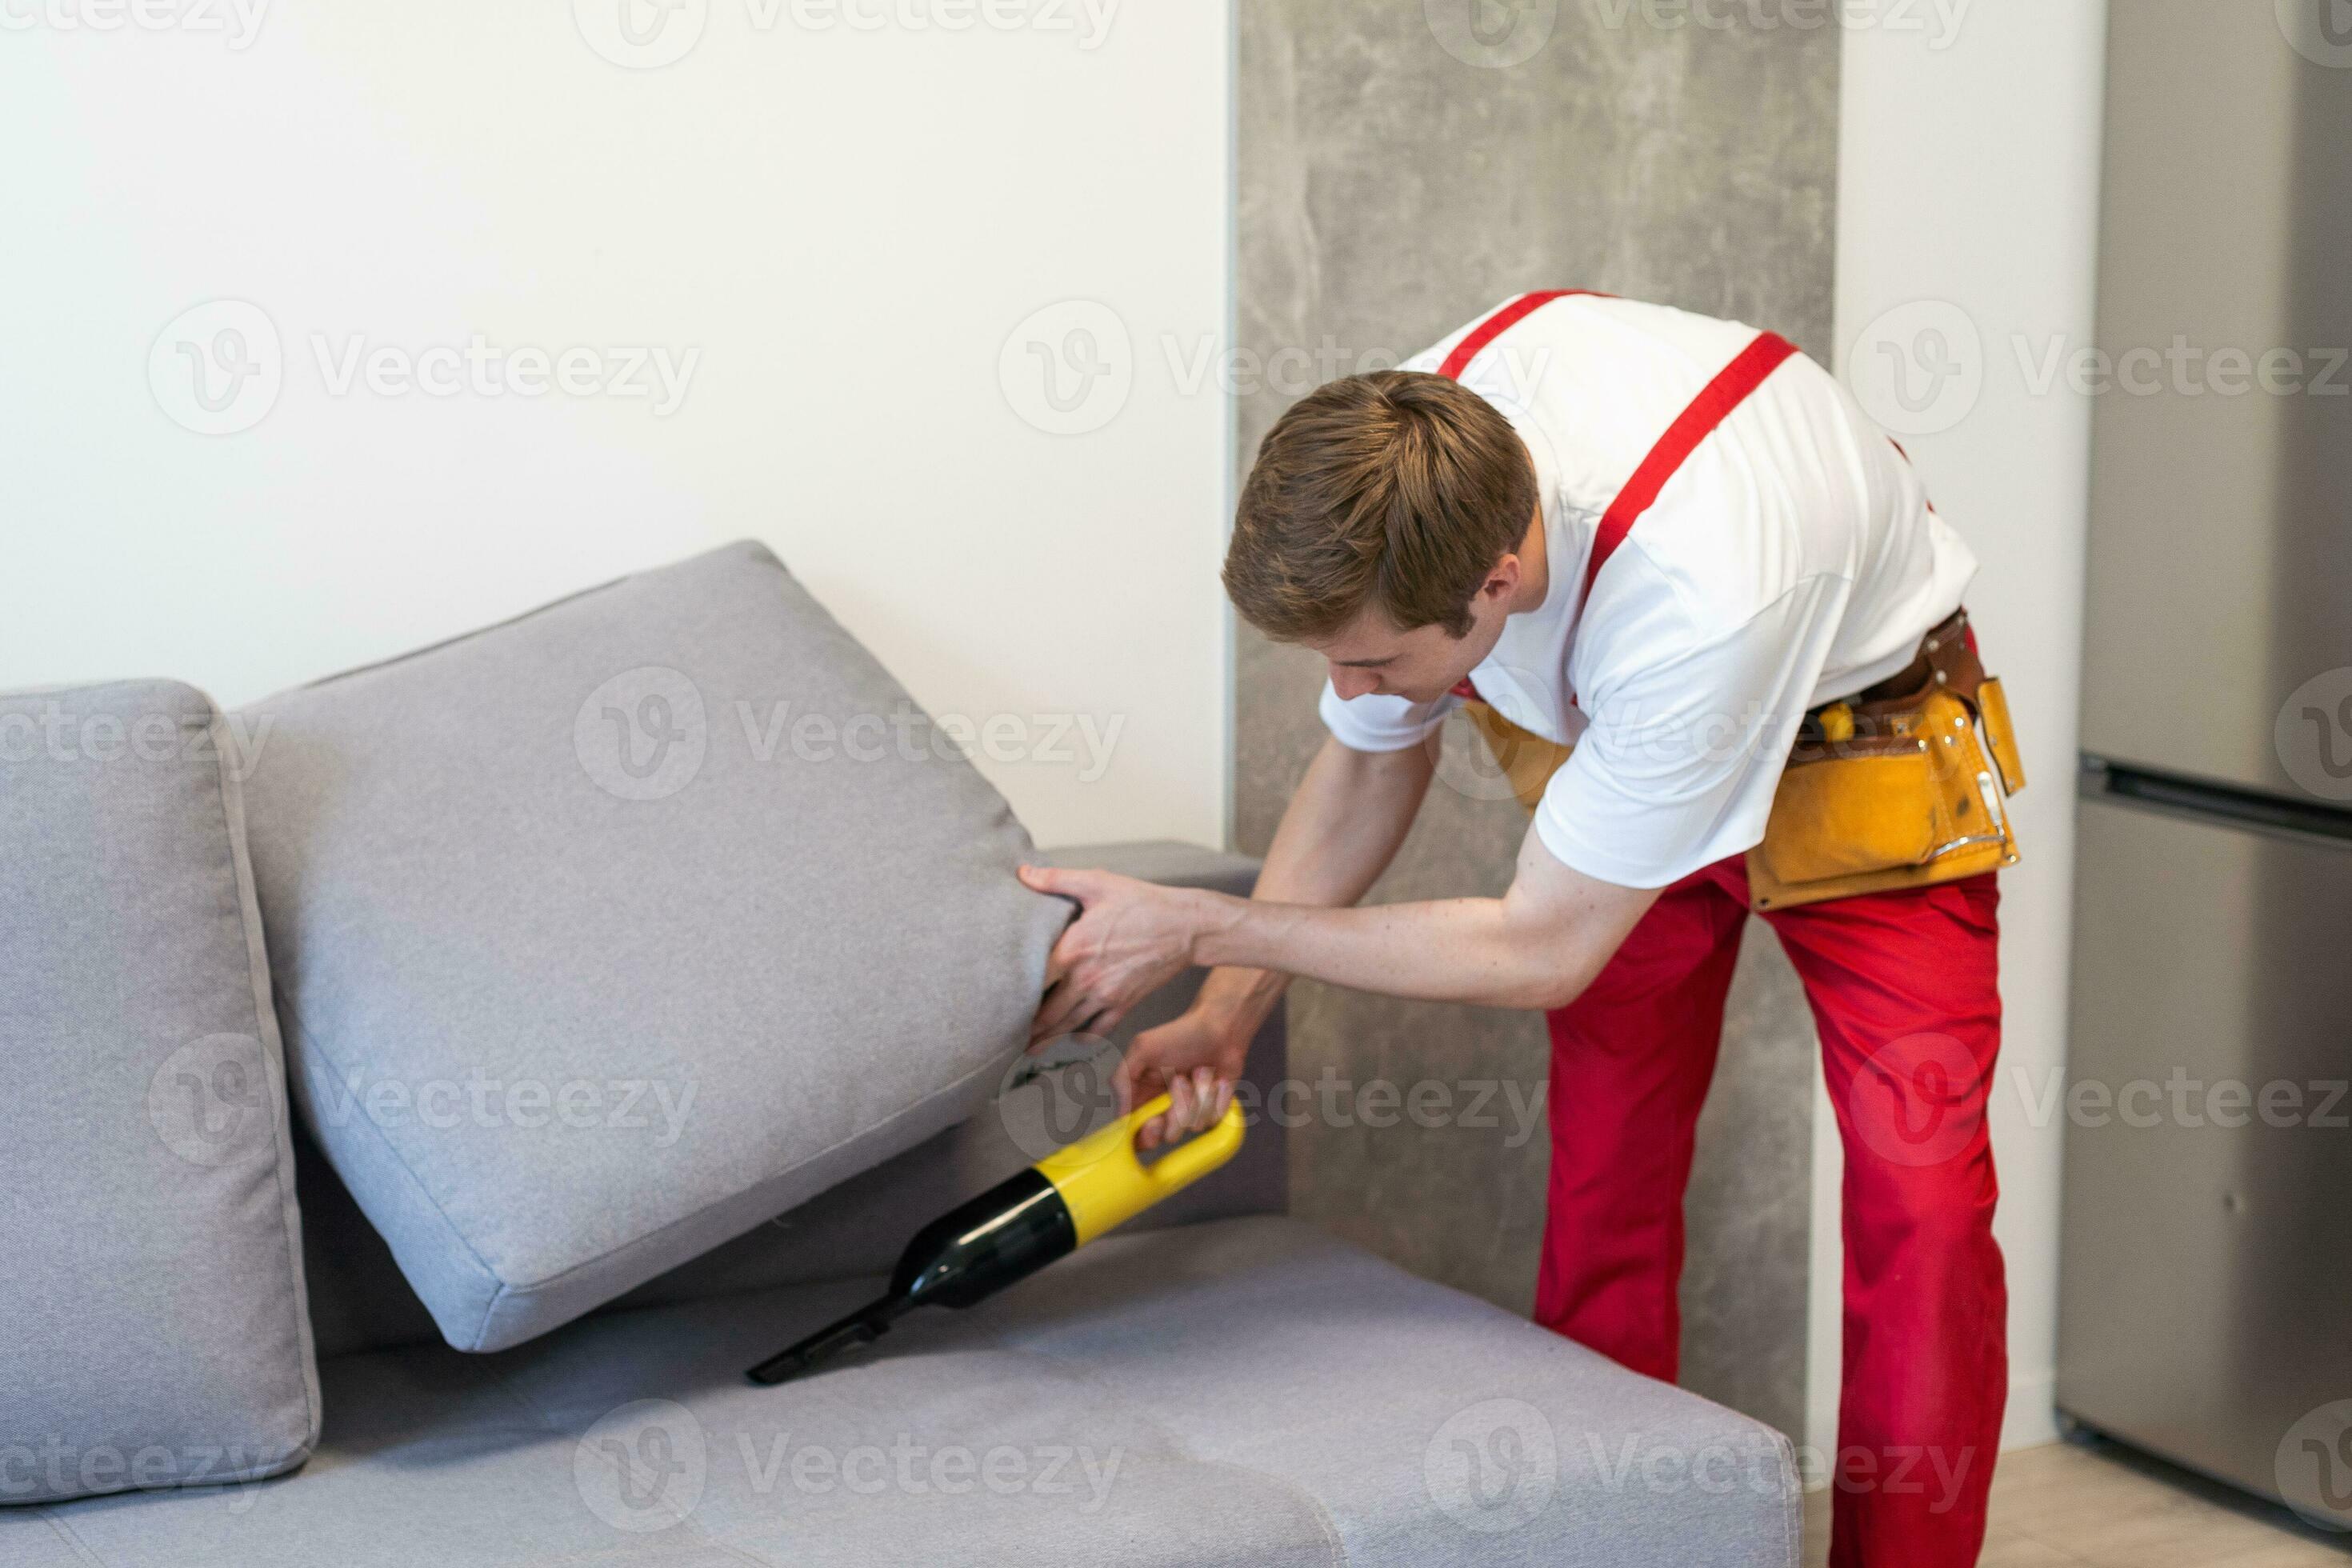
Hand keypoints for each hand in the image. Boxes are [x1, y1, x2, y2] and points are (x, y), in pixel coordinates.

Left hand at [1019, 865, 1222, 1046]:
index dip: (1012, 994)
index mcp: (1073, 950)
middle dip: (1025, 1028)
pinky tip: (1070, 1039)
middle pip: (1046, 1013)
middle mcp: (1086, 979)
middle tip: (1006, 1035)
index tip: (998, 1001)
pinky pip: (1098, 1030)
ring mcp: (1106, 996)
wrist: (1186, 926)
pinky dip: (1081, 1038)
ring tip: (1027, 1049)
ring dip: (1046, 1040)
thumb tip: (1022, 872)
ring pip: (1067, 1027)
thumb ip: (1056, 879)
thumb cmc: (1142, 902)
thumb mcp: (1098, 883)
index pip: (1032, 981)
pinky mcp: (1124, 1004)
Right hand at [1115, 1007, 1248, 1150]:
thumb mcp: (1142, 1049)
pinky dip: (1217, 1095)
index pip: (1136, 1134)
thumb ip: (1122, 1078)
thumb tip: (1120, 1114)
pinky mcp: (1215, 1110)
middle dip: (1176, 1111)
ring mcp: (1192, 1112)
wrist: (1219, 1028)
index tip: (1154, 1121)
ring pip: (1194, 1124)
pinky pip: (1215, 1117)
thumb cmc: (1180, 1035)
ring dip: (1199, 1093)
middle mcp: (1166, 1110)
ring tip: (1198, 1070)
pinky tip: (1217, 1078)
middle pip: (1167, 1135)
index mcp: (1143, 1098)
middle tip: (1179, 1081)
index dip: (1145, 1135)